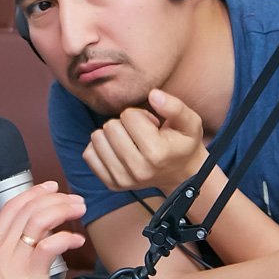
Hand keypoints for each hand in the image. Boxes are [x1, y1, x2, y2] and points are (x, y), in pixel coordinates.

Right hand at [0, 181, 84, 278]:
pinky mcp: (30, 272)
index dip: (34, 192)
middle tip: (72, 199)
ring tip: (78, 210)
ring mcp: (17, 257)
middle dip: (56, 198)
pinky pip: (50, 246)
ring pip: (41, 220)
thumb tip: (24, 242)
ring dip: (63, 210)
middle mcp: (5, 244)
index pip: (14, 205)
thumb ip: (4, 251)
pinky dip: (66, 238)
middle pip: (31, 208)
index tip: (50, 188)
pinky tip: (76, 239)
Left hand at [83, 89, 207, 192]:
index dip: (140, 114)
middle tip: (141, 134)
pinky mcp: (111, 184)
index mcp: (156, 153)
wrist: (181, 175)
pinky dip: (100, 147)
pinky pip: (89, 154)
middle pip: (110, 126)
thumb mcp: (189, 122)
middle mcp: (138, 169)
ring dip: (111, 134)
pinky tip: (117, 149)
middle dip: (124, 123)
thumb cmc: (183, 143)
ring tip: (131, 142)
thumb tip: (153, 94)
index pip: (128, 116)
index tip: (152, 125)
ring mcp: (122, 180)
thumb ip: (174, 106)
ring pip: (97, 138)